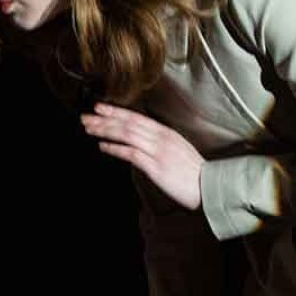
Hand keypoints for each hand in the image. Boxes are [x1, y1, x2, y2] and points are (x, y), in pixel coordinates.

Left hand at [81, 103, 203, 210]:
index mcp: (166, 133)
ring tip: (89, 128)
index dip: (116, 112)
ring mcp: (158, 151)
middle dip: (105, 119)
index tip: (101, 108)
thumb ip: (160, 144)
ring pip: (127, 134)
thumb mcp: (177, 150)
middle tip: (86, 116)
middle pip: (128, 123)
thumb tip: (142, 143)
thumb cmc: (194, 173)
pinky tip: (103, 146)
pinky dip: (115, 148)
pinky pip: (131, 153)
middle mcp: (161, 138)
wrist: (209, 187)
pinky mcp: (156, 166)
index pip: (137, 117)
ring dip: (106, 130)